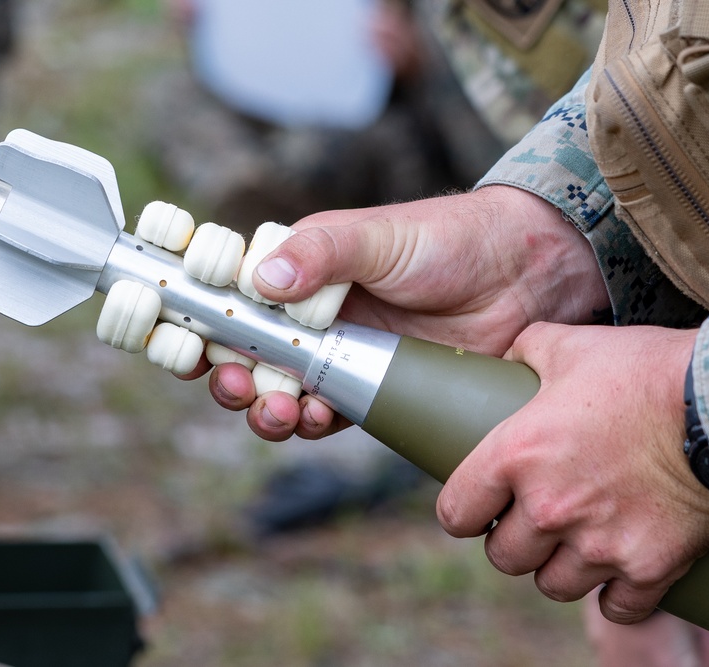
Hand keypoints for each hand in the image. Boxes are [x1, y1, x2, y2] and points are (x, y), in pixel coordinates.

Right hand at [207, 186, 607, 440]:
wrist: (526, 277)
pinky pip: (329, 414)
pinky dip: (311, 422)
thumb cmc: (450, 239)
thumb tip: (258, 280)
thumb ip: (321, 253)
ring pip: (281, 390)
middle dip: (227, 373)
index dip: (196, 318)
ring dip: (265, 406)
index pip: (228, 295)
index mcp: (301, 270)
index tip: (181, 337)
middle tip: (234, 382)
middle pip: (245, 353)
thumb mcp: (381, 236)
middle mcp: (314, 314)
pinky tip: (315, 417)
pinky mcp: (376, 389)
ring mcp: (343, 354)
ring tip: (279, 408)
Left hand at [436, 324, 708, 623]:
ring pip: (554, 585)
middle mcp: (550, 509)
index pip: (456, 513)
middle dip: (515, 539)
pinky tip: (622, 568)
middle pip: (504, 557)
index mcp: (517, 455)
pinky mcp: (649, 568)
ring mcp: (600, 545)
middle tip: (537, 518)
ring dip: (561, 566)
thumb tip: (508, 360)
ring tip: (577, 540)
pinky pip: (616, 608)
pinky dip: (617, 593)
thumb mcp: (573, 345)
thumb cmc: (646, 368)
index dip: (464, 512)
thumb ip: (528, 349)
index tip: (479, 507)